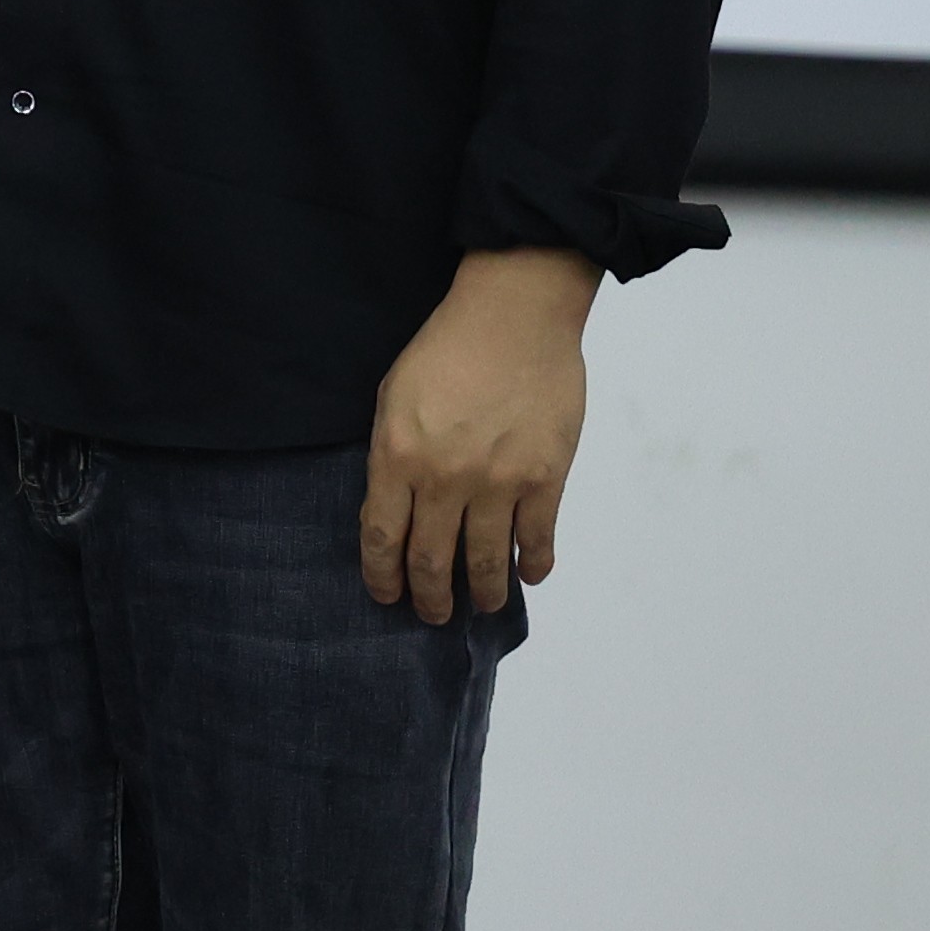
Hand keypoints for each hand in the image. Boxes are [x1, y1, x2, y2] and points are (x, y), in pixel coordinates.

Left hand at [360, 246, 595, 622]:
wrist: (514, 317)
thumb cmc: (446, 348)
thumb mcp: (393, 396)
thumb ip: (392, 455)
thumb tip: (396, 507)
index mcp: (398, 455)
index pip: (383, 537)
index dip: (383, 575)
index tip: (386, 594)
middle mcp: (446, 478)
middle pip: (432, 560)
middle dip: (430, 596)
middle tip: (432, 613)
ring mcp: (499, 483)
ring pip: (486, 561)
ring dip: (483, 592)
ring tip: (483, 604)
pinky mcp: (546, 479)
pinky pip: (537, 539)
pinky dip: (534, 564)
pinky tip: (529, 574)